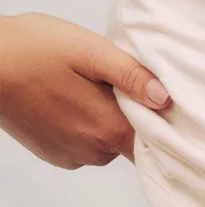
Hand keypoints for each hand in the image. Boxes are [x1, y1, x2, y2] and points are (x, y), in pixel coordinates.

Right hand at [0, 12, 170, 168]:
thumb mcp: (91, 52)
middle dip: (131, 114)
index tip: (167, 103)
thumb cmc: (34, 50)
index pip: (156, 144)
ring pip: (107, 142)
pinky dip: (84, 124)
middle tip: (114, 80)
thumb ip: (131, 76)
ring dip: (106, 118)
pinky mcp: (52, 153)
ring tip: (86, 85)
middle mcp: (92, 153)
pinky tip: (68, 97)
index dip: (165, 124)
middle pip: (133, 141)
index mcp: (108, 129)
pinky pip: (84, 144)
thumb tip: (166, 99)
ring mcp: (69, 156)